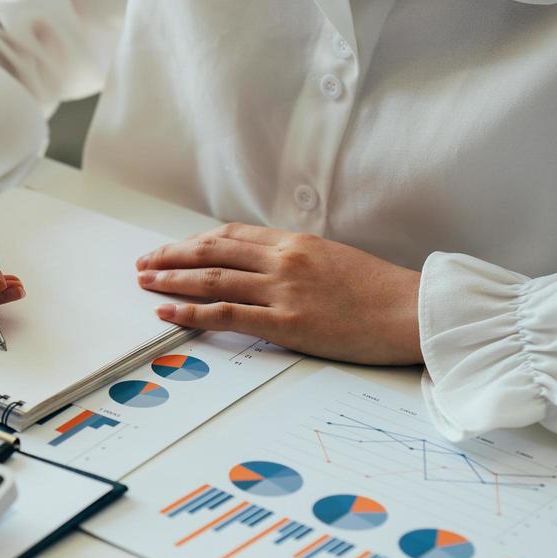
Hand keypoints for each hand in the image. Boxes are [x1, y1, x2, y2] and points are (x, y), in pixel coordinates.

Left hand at [135, 223, 422, 364]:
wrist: (412, 312)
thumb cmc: (380, 291)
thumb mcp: (334, 260)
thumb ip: (297, 259)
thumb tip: (264, 265)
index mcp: (295, 242)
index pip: (231, 235)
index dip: (195, 241)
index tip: (172, 248)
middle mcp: (283, 260)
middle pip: (212, 251)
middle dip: (172, 256)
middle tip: (144, 263)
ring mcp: (282, 290)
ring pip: (211, 278)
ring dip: (171, 280)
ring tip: (146, 282)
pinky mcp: (286, 322)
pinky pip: (225, 314)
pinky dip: (190, 312)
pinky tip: (167, 312)